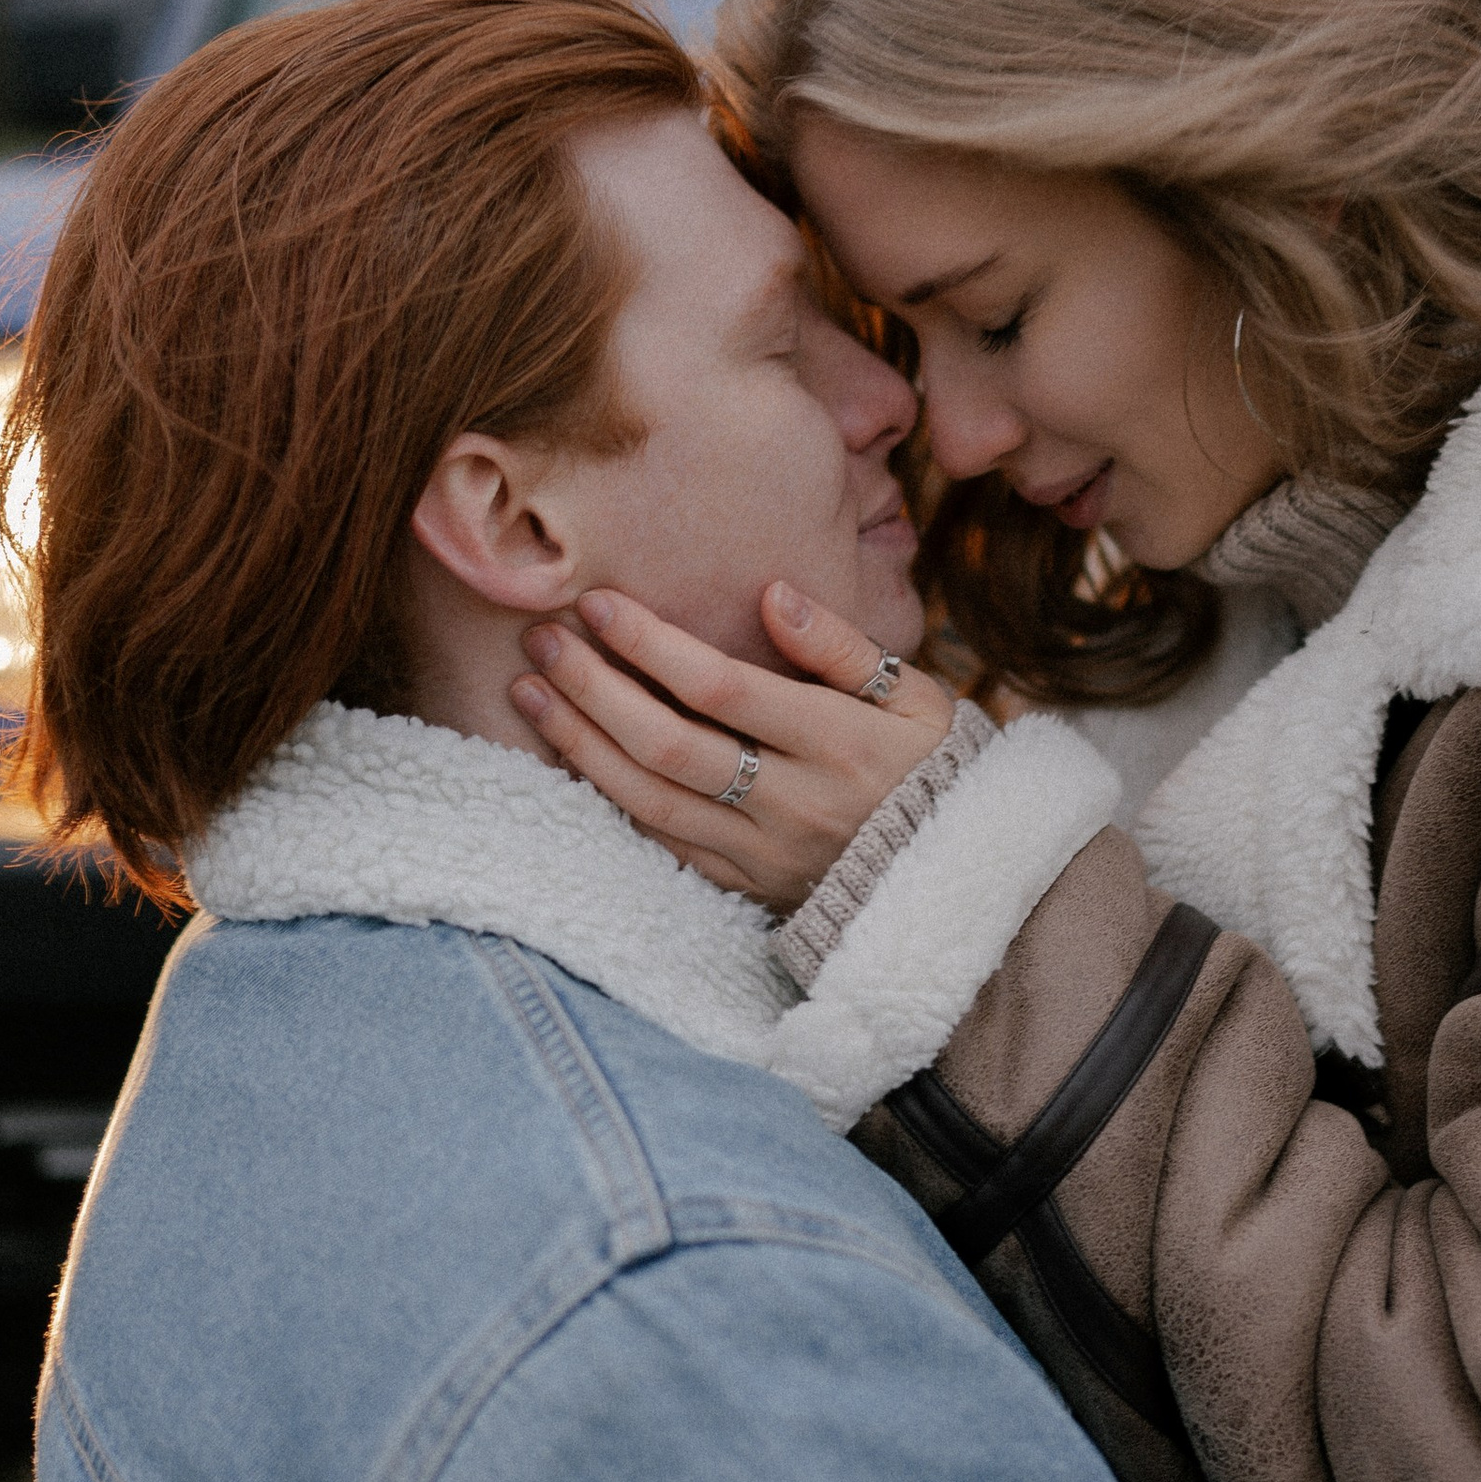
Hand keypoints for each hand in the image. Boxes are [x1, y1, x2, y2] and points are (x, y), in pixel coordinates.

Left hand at [510, 582, 961, 911]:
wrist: (951, 880)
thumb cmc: (931, 767)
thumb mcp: (915, 698)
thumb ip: (842, 647)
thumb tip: (772, 595)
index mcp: (836, 741)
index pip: (720, 687)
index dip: (651, 644)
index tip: (598, 603)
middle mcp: (792, 801)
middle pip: (668, 743)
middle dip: (593, 688)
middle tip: (541, 639)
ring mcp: (762, 851)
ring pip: (649, 800)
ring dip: (579, 744)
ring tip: (528, 692)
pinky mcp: (743, 886)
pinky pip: (660, 845)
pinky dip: (606, 801)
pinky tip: (567, 757)